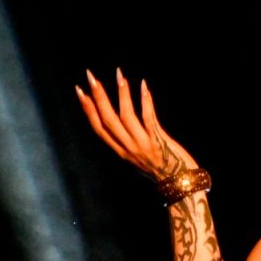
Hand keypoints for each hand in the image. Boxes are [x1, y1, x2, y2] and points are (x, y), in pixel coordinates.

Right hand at [76, 69, 197, 181]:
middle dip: (98, 97)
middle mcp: (128, 148)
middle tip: (90, 76)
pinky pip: (149, 118)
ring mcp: (142, 145)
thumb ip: (127, 143)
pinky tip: (143, 85)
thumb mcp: (138, 158)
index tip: (80, 91)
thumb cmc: (161, 169)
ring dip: (122, 94)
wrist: (180, 185)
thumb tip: (121, 123)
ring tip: (119, 75)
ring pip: (126, 117)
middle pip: (108, 120)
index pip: (98, 128)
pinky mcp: (158, 141)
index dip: (88, 110)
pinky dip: (145, 101)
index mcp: (120, 152)